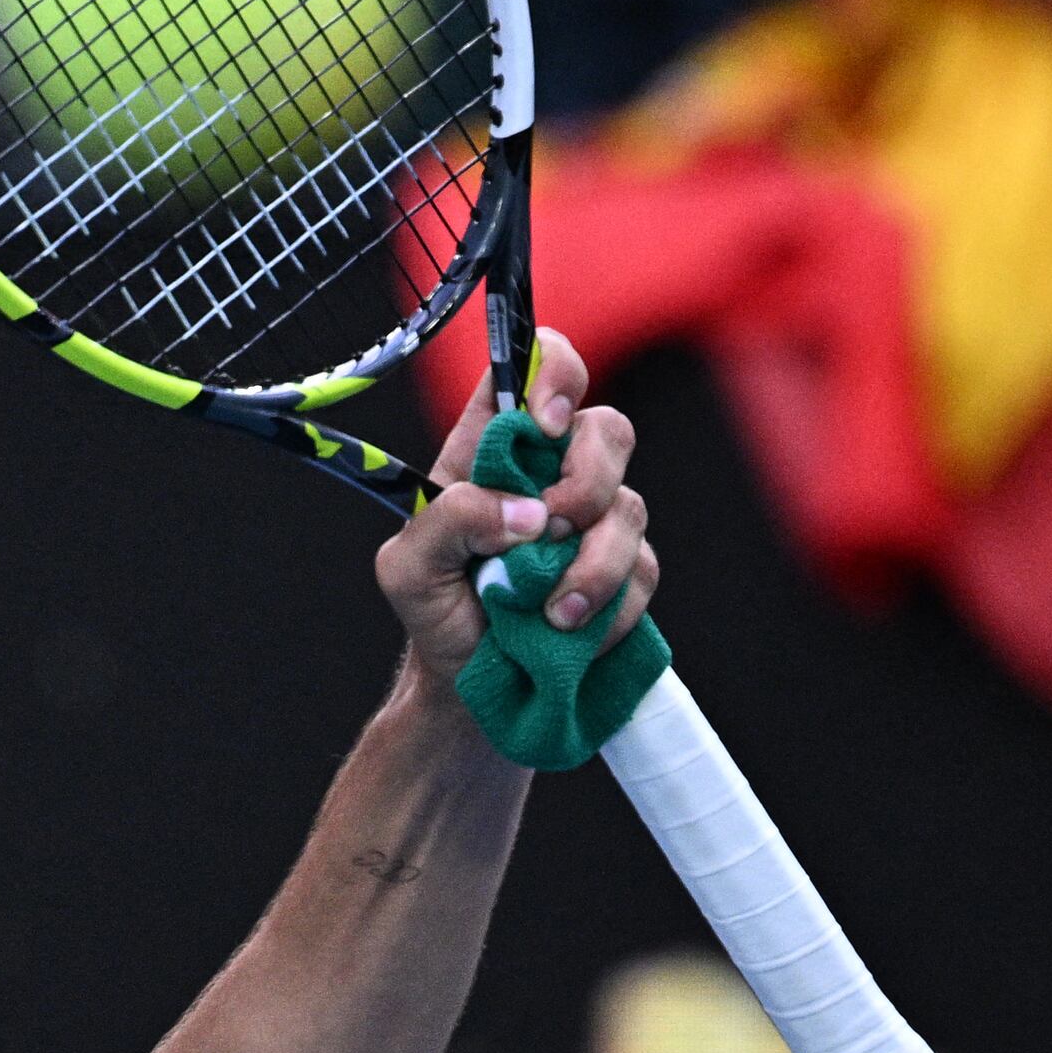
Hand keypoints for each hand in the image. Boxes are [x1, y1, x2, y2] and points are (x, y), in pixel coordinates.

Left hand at [372, 329, 648, 691]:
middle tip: (549, 535)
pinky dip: (608, 608)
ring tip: (549, 616)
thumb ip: (450, 520)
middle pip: (608, 429)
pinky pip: (644, 572)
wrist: (473, 687)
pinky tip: (569, 633)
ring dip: (592, 568)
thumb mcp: (407, 569)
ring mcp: (597, 520)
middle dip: (586, 484)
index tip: (545, 425)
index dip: (555, 373)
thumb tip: (529, 513)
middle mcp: (552, 472)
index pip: (538, 365)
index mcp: (494, 448)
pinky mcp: (628, 570)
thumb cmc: (435, 611)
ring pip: (630, 509)